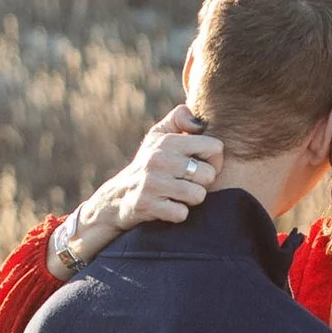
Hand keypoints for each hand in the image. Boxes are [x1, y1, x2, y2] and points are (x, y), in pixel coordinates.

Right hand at [69, 106, 223, 262]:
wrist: (116, 197)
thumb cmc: (148, 164)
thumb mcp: (159, 135)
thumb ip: (179, 119)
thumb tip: (199, 124)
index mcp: (167, 141)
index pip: (214, 147)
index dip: (214, 160)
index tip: (201, 165)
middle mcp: (159, 159)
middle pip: (209, 174)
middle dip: (203, 183)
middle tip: (189, 183)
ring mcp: (152, 182)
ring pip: (198, 196)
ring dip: (192, 200)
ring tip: (179, 195)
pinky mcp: (147, 205)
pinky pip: (181, 214)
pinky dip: (178, 214)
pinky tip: (168, 207)